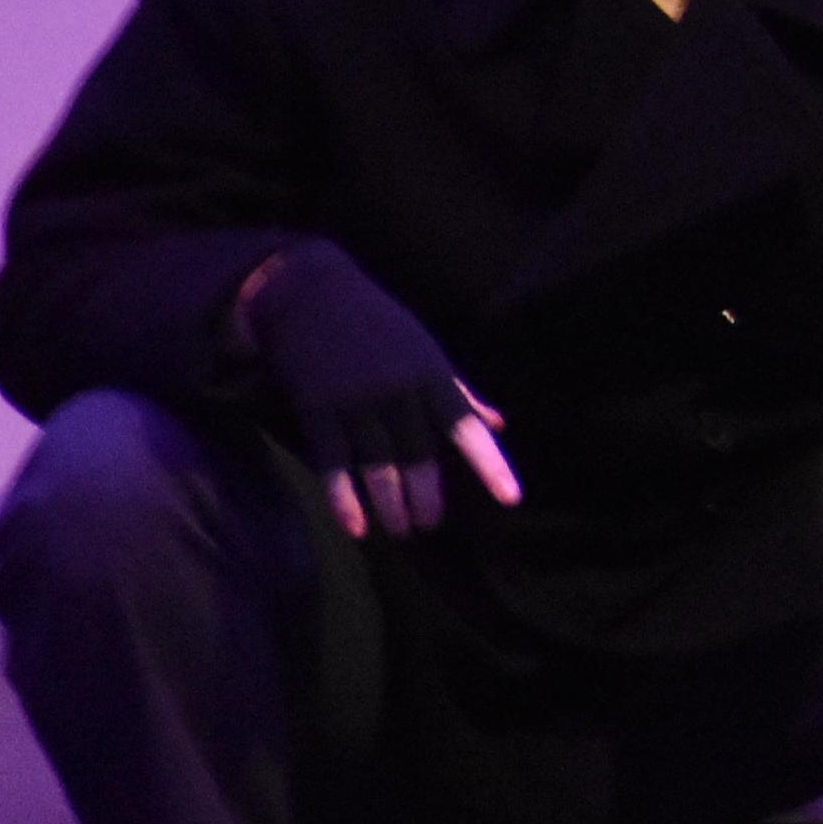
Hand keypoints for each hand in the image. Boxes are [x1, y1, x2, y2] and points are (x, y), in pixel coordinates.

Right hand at [240, 244, 520, 539]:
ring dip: (391, 505)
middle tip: (430, 524)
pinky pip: (334, 463)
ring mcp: (356, 401)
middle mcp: (399, 391)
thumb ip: (461, 391)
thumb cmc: (376, 323)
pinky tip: (354, 527)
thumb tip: (500, 424)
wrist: (310, 292)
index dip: (492, 466)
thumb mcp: (425, 349)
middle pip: (421, 456)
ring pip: (379, 466)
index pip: (469, 428)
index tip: (512, 499)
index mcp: (432, 376)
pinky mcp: (317, 409)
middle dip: (428, 498)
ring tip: (402, 530)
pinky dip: (344, 499)